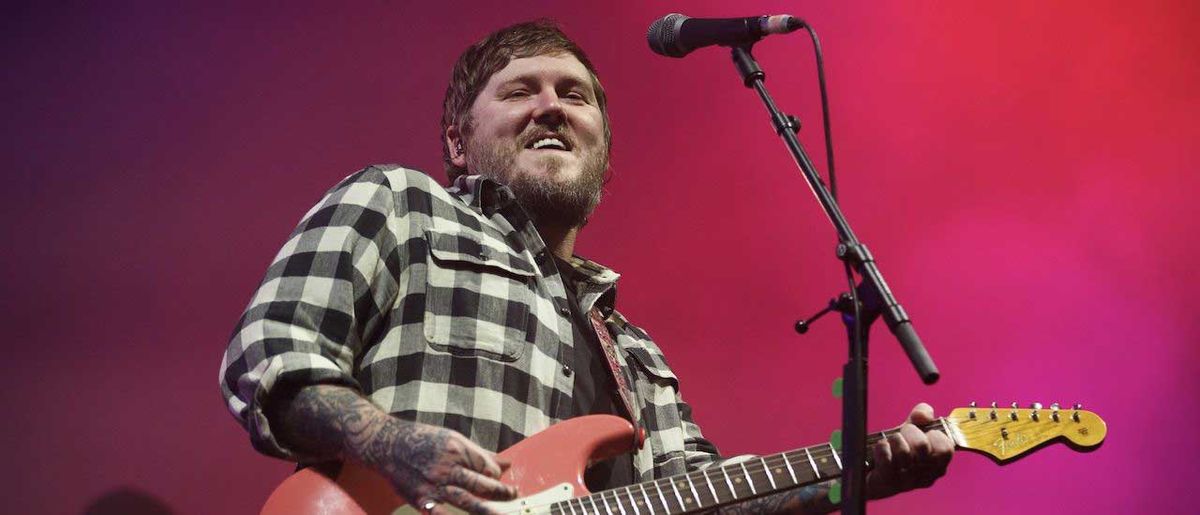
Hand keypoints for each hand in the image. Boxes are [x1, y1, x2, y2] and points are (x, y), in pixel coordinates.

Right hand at [361, 419, 517, 514]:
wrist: (386, 445)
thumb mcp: (452, 439)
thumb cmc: (422, 440)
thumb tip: (506, 464)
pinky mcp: (422, 500)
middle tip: (513, 495)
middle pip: (481, 484)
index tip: (498, 479)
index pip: (486, 466)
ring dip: (487, 510)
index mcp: (456, 449)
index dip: (496, 475)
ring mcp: (434, 485)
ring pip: (467, 501)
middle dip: (500, 492)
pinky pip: (442, 514)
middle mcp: (446, 467)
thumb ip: (480, 454)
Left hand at [865, 403, 953, 499]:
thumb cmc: (899, 449)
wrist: (874, 470)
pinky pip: (886, 456)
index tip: (926, 434)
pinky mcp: (888, 481)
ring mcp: (907, 481)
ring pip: (903, 451)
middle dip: (910, 432)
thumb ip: (922, 415)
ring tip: (891, 444)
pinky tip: (881, 450)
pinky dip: (882, 447)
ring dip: (894, 440)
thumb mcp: (913, 428)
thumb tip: (923, 415)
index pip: (946, 449)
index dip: (934, 435)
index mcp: (938, 465)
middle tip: (903, 436)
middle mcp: (926, 476)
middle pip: (922, 446)